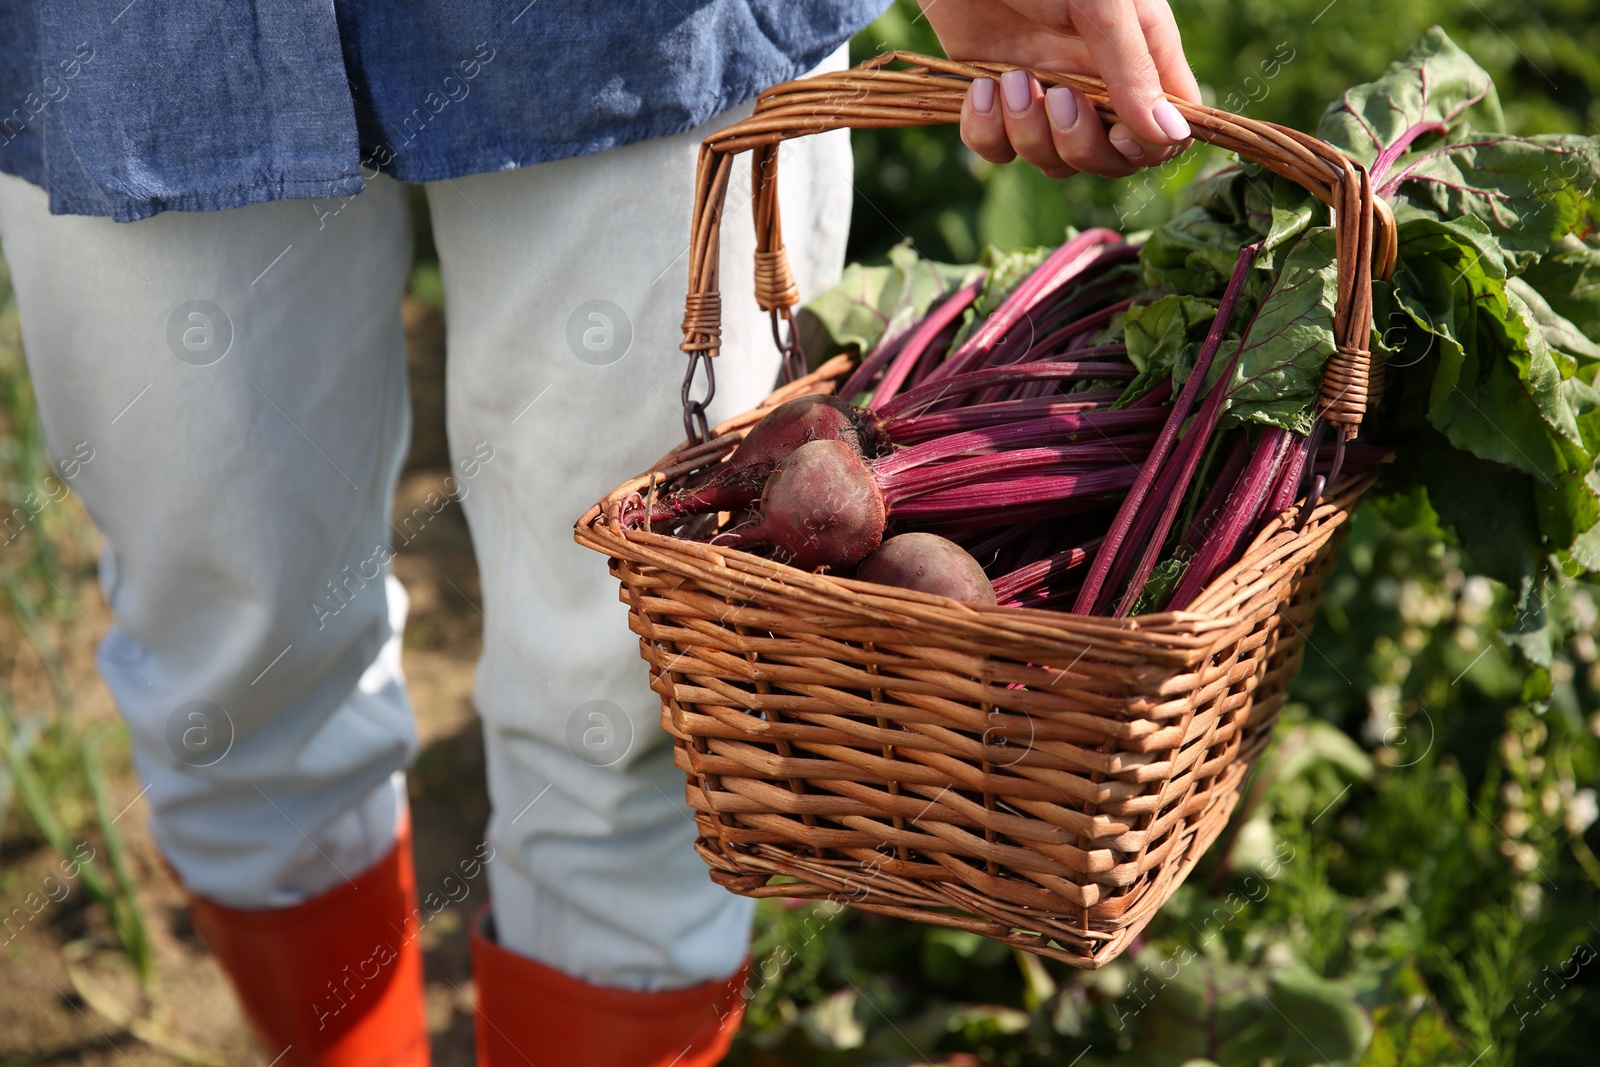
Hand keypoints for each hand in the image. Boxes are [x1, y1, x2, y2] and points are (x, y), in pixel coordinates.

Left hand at [918, 0, 1201, 178]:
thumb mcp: (1101, 3)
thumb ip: (1132, 69)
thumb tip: (1169, 134)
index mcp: (1137, 54)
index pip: (1164, 129)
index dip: (1146, 146)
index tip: (1120, 131)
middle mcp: (1095, 82)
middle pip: (1108, 160)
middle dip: (1080, 144)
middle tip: (1058, 96)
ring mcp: (1045, 93)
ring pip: (1052, 160)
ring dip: (1029, 133)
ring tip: (1013, 79)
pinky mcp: (995, 100)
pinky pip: (998, 150)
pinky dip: (987, 131)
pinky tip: (981, 88)